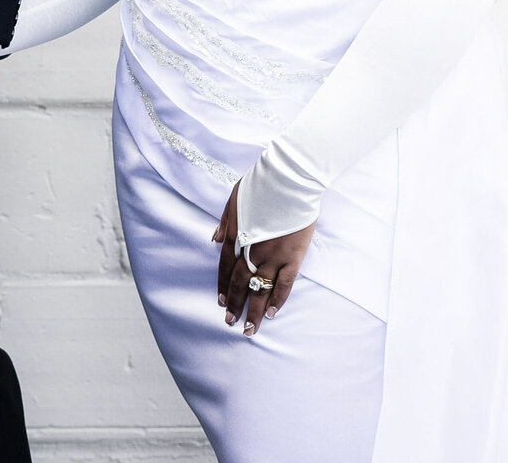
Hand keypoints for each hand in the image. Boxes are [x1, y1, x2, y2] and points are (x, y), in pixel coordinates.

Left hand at [213, 181, 314, 336]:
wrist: (290, 178)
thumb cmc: (262, 184)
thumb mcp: (234, 198)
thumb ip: (225, 221)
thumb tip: (215, 239)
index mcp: (236, 234)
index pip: (224, 266)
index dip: (222, 285)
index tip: (220, 301)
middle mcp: (251, 249)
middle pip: (239, 282)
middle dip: (234, 304)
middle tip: (229, 321)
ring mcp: (273, 255)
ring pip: (260, 289)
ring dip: (253, 310)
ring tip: (248, 329)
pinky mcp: (293, 256)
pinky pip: (284, 283)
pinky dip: (278, 299)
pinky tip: (272, 313)